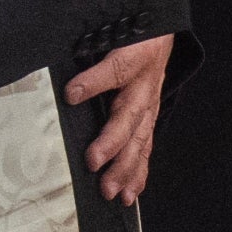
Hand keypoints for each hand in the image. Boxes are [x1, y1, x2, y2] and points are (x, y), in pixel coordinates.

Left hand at [65, 35, 175, 203]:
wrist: (161, 39)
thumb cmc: (135, 39)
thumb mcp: (113, 38)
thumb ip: (92, 61)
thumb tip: (71, 87)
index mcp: (135, 62)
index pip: (114, 71)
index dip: (93, 82)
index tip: (72, 94)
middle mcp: (144, 90)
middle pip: (130, 121)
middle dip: (114, 148)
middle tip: (96, 168)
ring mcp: (148, 108)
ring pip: (140, 142)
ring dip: (127, 169)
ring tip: (116, 193)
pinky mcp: (149, 121)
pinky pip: (146, 149)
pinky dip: (139, 172)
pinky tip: (132, 192)